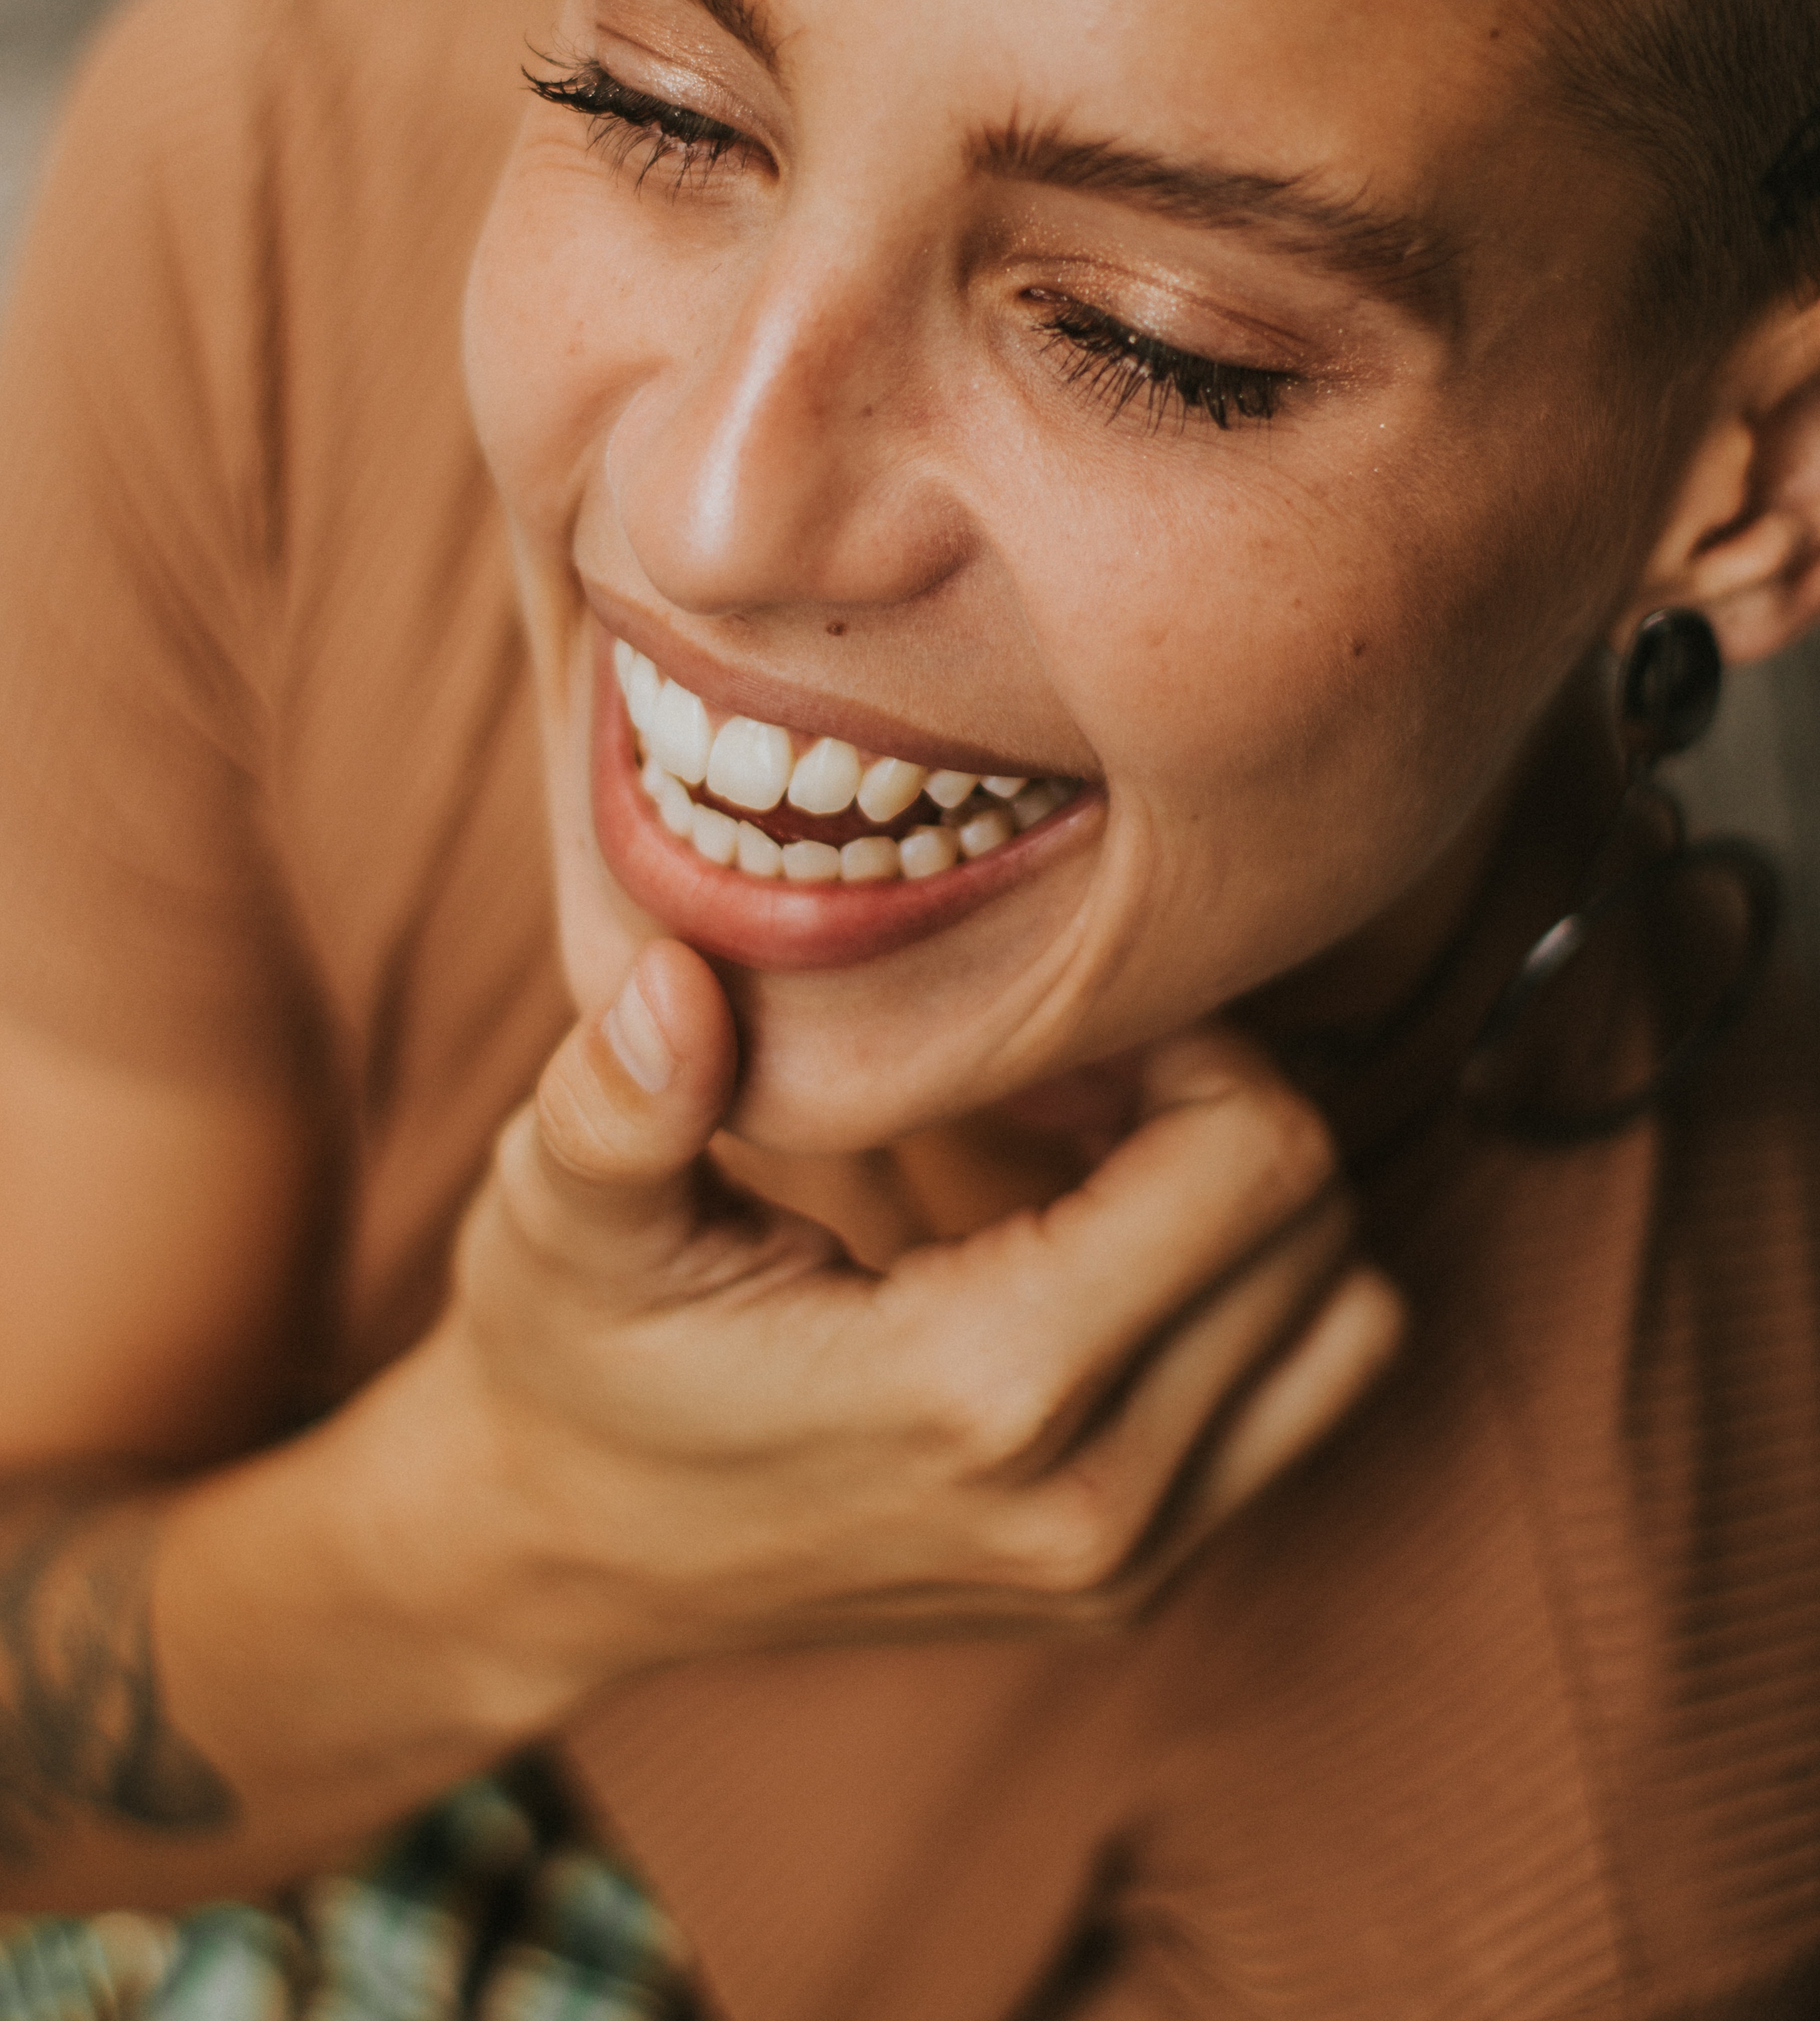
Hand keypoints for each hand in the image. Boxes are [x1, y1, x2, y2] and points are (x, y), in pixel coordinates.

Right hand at [424, 943, 1402, 1718]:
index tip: (1074, 1017)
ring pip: (1346, 1322)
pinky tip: (1099, 1243)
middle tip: (1082, 1063)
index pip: (1255, 1163)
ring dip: (1257, 1206)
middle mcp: (1091, 1501)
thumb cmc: (571, 1354)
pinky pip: (1299, 1402)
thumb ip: (621, 1099)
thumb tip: (682, 978)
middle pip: (1316, 1226)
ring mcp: (1122, 1563)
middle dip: (1229, 1103)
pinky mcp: (1129, 1584)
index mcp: (979, 1390)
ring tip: (1106, 1149)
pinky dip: (1249, 1299)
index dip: (1201, 1041)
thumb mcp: (563, 1213)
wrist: (559, 1554)